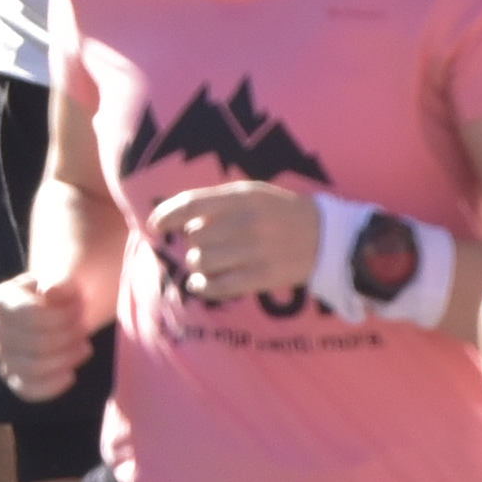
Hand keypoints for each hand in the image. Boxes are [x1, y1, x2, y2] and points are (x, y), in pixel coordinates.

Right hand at [0, 263, 99, 402]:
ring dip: (65, 360)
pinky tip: (71, 374)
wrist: (62, 308)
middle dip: (68, 338)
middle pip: (34, 344)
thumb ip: (60, 282)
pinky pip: (28, 391)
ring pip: (32, 368)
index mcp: (0, 299)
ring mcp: (1, 356)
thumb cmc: (63, 293)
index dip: (61, 316)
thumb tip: (48, 291)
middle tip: (85, 328)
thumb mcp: (65, 281)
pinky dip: (52, 387)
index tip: (81, 308)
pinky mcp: (12, 378)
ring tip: (85, 347)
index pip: (29, 316)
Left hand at [145, 176, 321, 305]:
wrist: (327, 237)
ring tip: (204, 264)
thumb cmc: (281, 212)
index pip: (191, 204)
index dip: (166, 215)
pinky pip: (219, 287)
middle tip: (204, 244)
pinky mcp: (263, 277)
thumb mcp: (252, 194)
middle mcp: (248, 222)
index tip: (154, 225)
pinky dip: (203, 287)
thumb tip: (176, 219)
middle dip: (192, 242)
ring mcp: (256, 251)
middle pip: (194, 237)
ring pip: (203, 262)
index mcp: (243, 196)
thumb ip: (217, 203)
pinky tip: (201, 284)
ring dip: (198, 265)